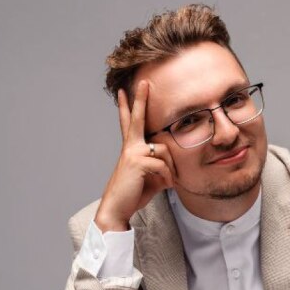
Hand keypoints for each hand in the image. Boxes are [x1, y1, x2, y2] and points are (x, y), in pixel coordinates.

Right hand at [94, 80, 177, 230]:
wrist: (117, 208)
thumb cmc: (133, 194)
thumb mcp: (151, 179)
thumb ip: (161, 169)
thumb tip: (172, 170)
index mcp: (131, 149)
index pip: (129, 124)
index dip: (127, 107)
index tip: (125, 91)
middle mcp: (130, 147)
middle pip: (137, 119)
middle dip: (141, 99)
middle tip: (145, 81)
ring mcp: (132, 153)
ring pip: (164, 151)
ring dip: (171, 170)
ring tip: (167, 183)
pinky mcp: (137, 162)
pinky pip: (164, 165)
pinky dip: (168, 177)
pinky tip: (165, 186)